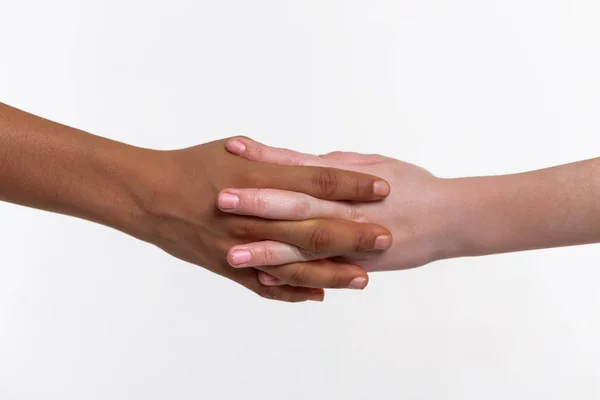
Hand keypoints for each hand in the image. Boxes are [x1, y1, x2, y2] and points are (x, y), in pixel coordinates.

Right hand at [135, 138, 392, 301]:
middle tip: (386, 238)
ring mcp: (241, 247)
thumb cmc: (192, 165)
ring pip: (296, 266)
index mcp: (258, 179)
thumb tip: (309, 162)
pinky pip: (266, 286)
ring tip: (363, 277)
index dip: (352, 186)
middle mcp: (253, 216)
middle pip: (313, 227)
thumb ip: (274, 158)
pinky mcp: (228, 268)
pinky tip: (320, 295)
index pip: (316, 182)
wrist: (148, 196)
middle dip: (354, 234)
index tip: (383, 188)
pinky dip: (294, 292)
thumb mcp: (234, 149)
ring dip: (332, 273)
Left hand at [219, 137, 457, 285]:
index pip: (303, 170)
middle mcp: (352, 212)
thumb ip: (331, 166)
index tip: (234, 151)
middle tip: (221, 200)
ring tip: (231, 253)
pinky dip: (292, 277)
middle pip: (301, 207)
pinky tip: (263, 279)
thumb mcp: (373, 163)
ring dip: (267, 250)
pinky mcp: (360, 266)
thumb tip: (294, 163)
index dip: (268, 161)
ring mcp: (356, 243)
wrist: (451, 219)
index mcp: (353, 182)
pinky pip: (321, 274)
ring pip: (306, 249)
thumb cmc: (412, 184)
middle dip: (260, 204)